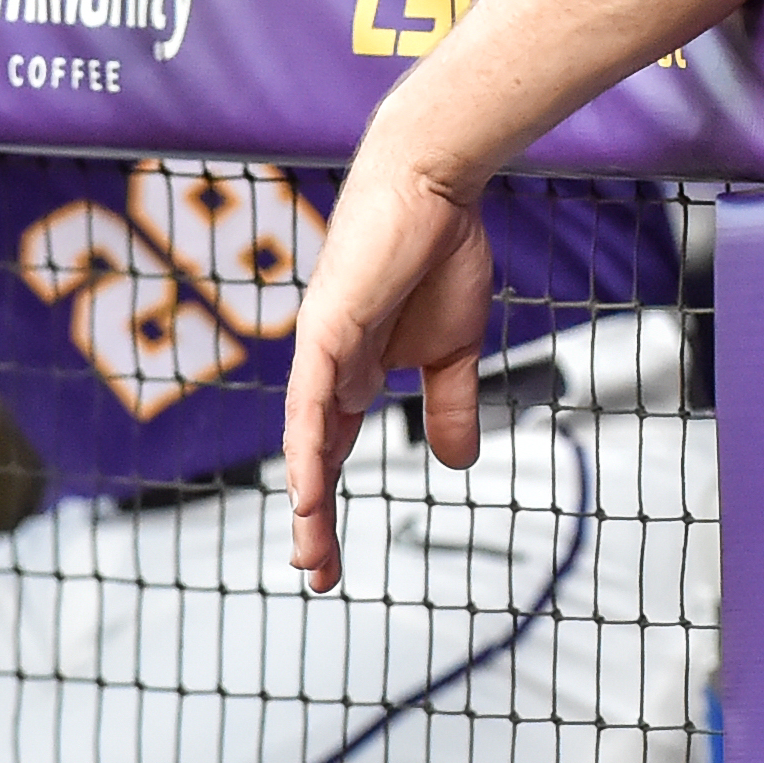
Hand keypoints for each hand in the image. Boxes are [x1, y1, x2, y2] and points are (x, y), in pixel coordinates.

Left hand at [284, 98, 497, 592]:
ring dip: (308, 495)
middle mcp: (327, 368)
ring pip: (305, 438)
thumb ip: (450, 405)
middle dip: (314, 518)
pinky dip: (306, 444)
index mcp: (355, 373)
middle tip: (316, 575)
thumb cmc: (440, 253)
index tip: (331, 559)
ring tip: (311, 549)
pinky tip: (307, 487)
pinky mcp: (326, 330)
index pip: (333, 451)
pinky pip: (310, 398)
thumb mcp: (454, 350)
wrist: (434, 187)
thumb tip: (458, 463)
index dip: (330, 505)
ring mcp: (321, 351)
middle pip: (312, 456)